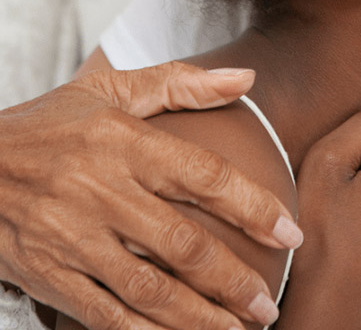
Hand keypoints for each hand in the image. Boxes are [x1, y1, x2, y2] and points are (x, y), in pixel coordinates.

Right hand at [0, 62, 302, 329]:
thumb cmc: (49, 124)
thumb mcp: (110, 89)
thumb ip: (182, 83)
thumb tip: (248, 76)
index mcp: (124, 142)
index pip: (204, 175)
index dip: (253, 205)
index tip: (290, 231)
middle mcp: (102, 192)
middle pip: (183, 243)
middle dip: (233, 280)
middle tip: (269, 304)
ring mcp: (72, 239)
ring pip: (148, 289)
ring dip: (198, 318)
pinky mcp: (48, 276)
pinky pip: (104, 316)